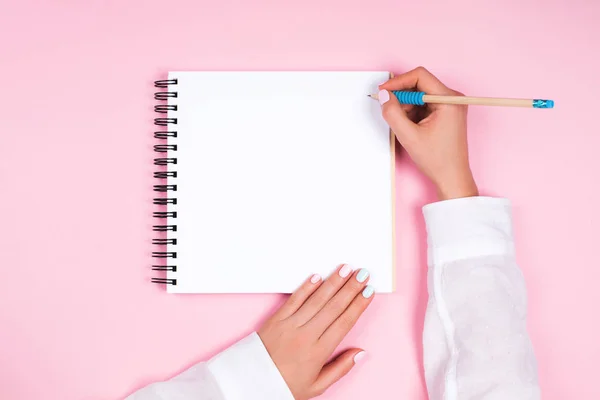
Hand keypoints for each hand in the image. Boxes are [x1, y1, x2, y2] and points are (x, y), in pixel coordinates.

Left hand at [258, 265, 373, 398]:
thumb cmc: (284, 385)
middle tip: (363, 274)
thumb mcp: (317, 386)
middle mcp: (306, 336)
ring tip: (346, 269)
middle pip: (333, 307)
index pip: (344, 322)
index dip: (358, 305)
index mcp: (318, 352)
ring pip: (316, 299)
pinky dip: (306, 287)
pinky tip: (318, 276)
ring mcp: (290, 325)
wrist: (251, 383)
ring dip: (333, 282)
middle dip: (351, 288)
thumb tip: (360, 353)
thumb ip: (340, 368)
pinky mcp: (276, 319)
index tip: (369, 292)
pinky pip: (294, 299)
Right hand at [378, 67, 478, 199]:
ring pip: (420, 95)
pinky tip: (411, 128)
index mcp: (448, 100)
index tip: (384, 92)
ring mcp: (449, 105)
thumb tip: (384, 96)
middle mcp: (452, 98)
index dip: (399, 82)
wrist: (451, 177)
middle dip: (402, 97)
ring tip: (405, 126)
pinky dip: (412, 113)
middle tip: (390, 111)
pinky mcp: (445, 113)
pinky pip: (423, 104)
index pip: (420, 76)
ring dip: (406, 106)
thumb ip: (393, 114)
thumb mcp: (409, 136)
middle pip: (419, 84)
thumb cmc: (437, 159)